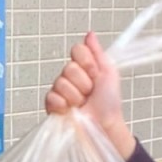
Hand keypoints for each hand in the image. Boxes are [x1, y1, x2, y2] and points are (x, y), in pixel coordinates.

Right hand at [45, 33, 134, 157]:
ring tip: (82, 104)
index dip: (87, 63)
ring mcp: (59, 91)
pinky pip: (52, 97)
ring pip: (61, 83)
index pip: (77, 50)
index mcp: (83, 67)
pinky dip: (63, 105)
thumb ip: (98, 53)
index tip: (96, 75)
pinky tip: (71, 110)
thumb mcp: (109, 73)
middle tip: (90, 94)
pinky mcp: (52, 106)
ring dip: (76, 96)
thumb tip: (90, 34)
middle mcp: (70, 77)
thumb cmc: (109, 104)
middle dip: (84, 82)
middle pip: (69, 67)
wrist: (105, 126)